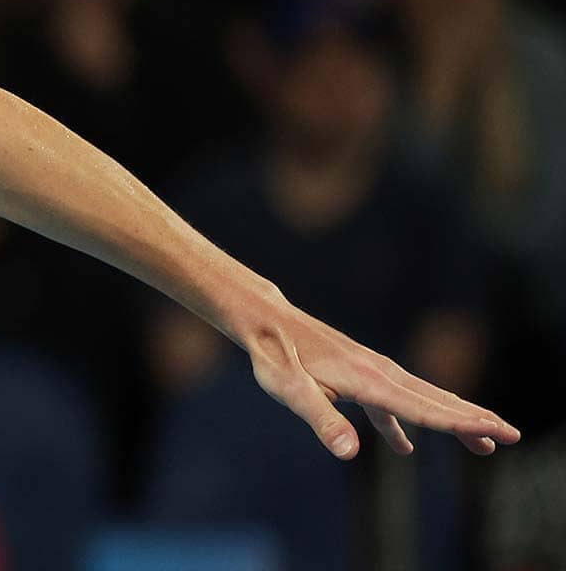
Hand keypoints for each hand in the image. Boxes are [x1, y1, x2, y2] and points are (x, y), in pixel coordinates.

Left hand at [236, 295, 518, 458]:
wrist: (265, 322)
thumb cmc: (274, 356)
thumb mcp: (291, 391)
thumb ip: (323, 420)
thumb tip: (350, 453)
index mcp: (369, 380)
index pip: (424, 408)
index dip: (461, 423)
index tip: (497, 432)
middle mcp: (378, 371)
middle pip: (435, 400)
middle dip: (474, 419)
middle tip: (511, 436)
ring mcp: (372, 370)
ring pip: (421, 399)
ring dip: (452, 420)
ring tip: (483, 443)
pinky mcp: (359, 373)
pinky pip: (394, 401)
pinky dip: (408, 422)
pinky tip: (405, 447)